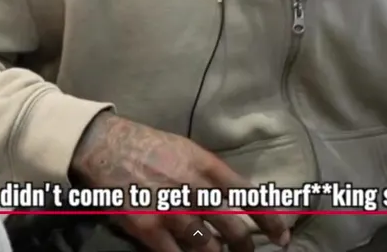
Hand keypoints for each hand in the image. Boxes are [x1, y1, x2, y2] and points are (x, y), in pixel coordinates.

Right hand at [70, 112, 290, 251]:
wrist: (104, 146)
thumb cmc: (148, 146)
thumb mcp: (187, 150)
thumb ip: (212, 176)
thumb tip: (237, 200)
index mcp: (206, 166)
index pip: (249, 196)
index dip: (270, 220)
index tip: (283, 236)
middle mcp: (193, 188)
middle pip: (234, 229)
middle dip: (246, 248)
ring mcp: (170, 210)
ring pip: (208, 247)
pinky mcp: (147, 228)